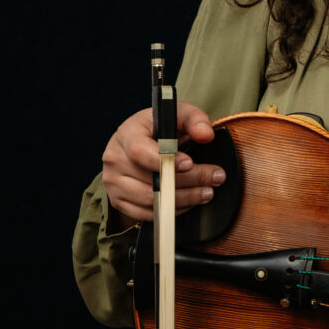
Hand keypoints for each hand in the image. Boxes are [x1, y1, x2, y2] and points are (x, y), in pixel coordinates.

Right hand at [101, 102, 224, 228]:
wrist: (139, 143)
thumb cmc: (161, 128)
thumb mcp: (179, 115)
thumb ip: (195, 120)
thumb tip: (206, 135)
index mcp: (128, 133)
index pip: (139, 150)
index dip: (164, 160)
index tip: (189, 163)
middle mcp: (116, 158)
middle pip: (151, 178)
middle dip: (189, 180)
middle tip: (215, 178)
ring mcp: (114, 181)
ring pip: (150, 199)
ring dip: (184, 198)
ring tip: (207, 192)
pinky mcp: (118, 200)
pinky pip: (146, 213)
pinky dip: (171, 210)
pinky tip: (190, 202)